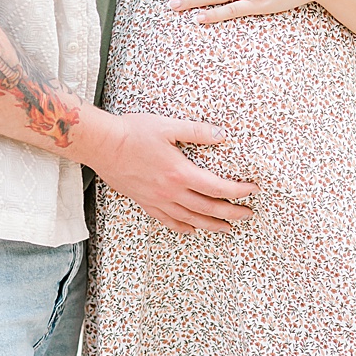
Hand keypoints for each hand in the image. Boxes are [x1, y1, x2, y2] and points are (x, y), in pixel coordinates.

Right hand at [82, 110, 256, 233]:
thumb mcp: (170, 126)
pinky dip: (183, 227)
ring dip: (210, 225)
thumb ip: (198, 132)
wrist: (102, 146)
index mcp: (180, 173)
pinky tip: (192, 229)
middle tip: (247, 215)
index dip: (237, 191)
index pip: (217, 188)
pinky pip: (167, 221)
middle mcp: (170, 192)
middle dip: (230, 213)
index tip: (252, 191)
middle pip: (207, 208)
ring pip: (189, 219)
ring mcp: (156, 200)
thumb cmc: (134, 132)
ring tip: (227, 228)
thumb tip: (222, 134)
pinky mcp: (144, 202)